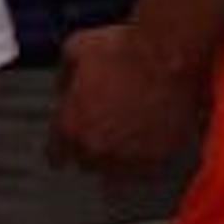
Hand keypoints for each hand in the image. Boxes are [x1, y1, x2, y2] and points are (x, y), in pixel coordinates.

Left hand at [50, 21, 208, 179]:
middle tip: (104, 135)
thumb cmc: (124, 47)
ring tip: (126, 147)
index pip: (56, 155)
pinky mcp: (159, 155)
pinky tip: (149, 151)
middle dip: (92, 151)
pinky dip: (147, 163)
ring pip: (117, 175)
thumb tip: (64, 87)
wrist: (167, 52)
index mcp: (69, 125)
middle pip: (87, 164)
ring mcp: (128, 155)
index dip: (62, 150)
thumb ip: (64, 77)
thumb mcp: (75, 50)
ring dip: (119, 162)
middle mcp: (95, 146)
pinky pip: (148, 172)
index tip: (65, 151)